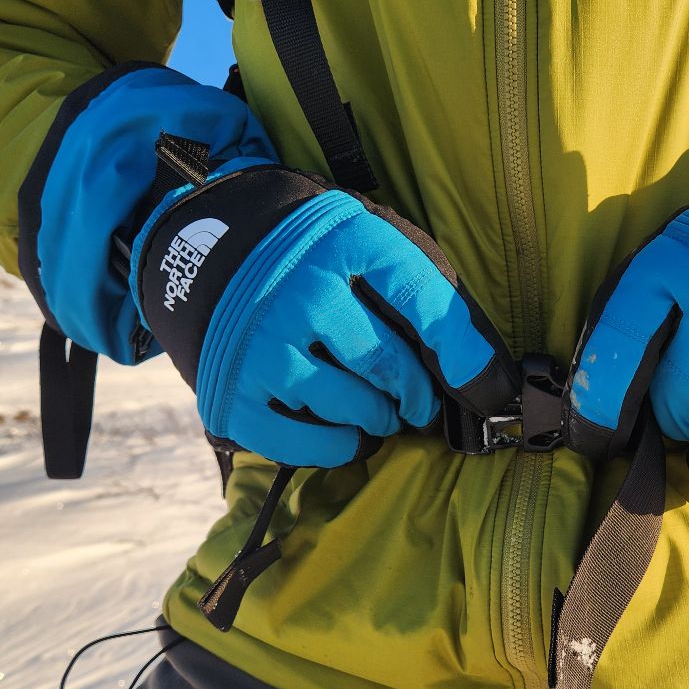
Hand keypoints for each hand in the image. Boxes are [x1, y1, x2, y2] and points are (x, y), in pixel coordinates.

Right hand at [130, 137, 516, 467]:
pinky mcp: (231, 391)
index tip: (486, 388)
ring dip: (378, 418)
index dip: (461, 350)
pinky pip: (305, 442)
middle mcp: (298, 290)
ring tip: (380, 412)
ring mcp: (260, 343)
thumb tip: (483, 373)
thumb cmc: (311, 260)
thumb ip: (416, 289)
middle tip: (418, 403)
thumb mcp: (363, 241)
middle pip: (385, 363)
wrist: (202, 253)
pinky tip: (346, 433)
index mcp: (342, 242)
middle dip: (415, 395)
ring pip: (350, 405)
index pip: (419, 298)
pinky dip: (338, 446)